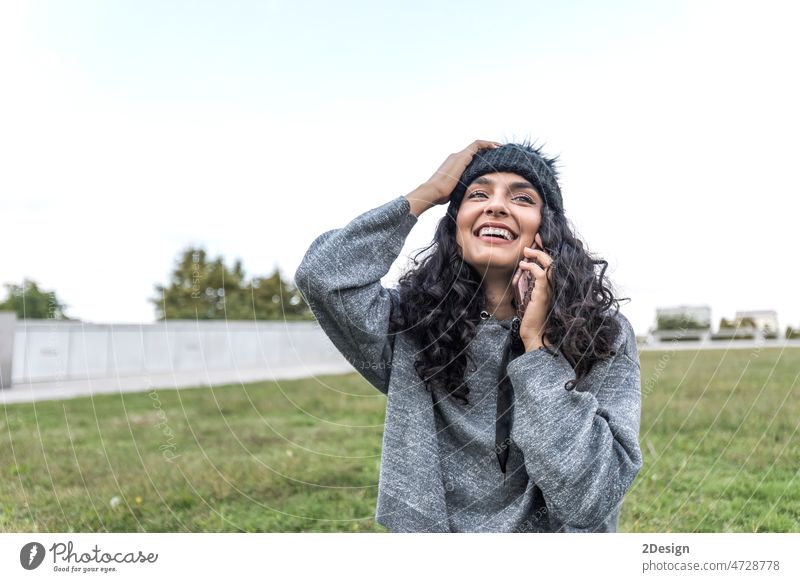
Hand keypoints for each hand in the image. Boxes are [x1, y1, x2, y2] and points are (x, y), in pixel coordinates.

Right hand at [406, 139, 501, 215]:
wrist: (434, 192)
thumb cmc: (441, 195)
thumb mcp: (456, 190)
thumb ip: (462, 187)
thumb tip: (468, 196)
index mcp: (454, 165)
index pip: (470, 157)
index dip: (482, 156)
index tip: (492, 160)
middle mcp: (456, 157)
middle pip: (474, 150)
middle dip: (487, 149)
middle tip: (499, 151)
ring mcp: (458, 156)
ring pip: (477, 145)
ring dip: (489, 144)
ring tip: (499, 147)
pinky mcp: (461, 156)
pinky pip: (477, 145)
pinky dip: (487, 144)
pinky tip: (495, 147)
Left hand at [513, 232, 555, 350]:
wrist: (535, 334)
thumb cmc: (531, 317)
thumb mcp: (528, 295)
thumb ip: (528, 282)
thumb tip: (520, 269)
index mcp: (551, 285)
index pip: (551, 263)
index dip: (545, 250)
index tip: (537, 240)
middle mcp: (554, 285)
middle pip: (553, 260)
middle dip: (543, 247)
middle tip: (533, 239)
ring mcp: (550, 289)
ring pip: (550, 264)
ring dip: (538, 255)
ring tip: (526, 251)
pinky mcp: (543, 294)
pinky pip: (542, 275)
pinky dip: (532, 267)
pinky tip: (523, 265)